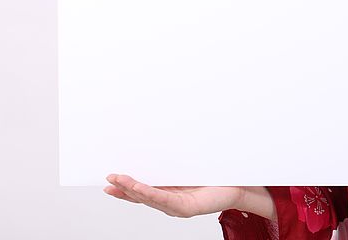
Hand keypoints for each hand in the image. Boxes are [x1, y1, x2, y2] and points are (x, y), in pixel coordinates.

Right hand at [103, 173, 243, 217]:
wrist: (239, 186)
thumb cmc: (217, 176)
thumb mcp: (190, 165)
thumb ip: (174, 159)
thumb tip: (159, 139)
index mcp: (169, 191)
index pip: (142, 190)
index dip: (125, 187)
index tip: (110, 180)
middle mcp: (171, 202)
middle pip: (141, 196)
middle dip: (123, 188)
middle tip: (108, 179)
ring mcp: (178, 207)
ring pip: (150, 198)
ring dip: (132, 190)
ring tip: (118, 182)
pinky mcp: (188, 208)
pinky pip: (166, 200)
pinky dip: (151, 194)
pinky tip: (140, 189)